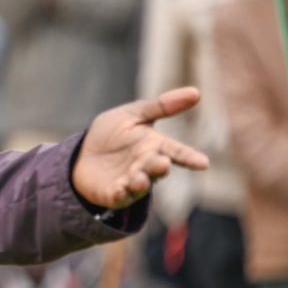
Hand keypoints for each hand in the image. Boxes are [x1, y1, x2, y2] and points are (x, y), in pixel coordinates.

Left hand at [72, 87, 207, 209]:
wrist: (84, 153)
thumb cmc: (113, 134)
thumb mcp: (134, 114)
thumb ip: (161, 106)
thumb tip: (197, 92)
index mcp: (155, 146)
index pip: (176, 151)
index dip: (189, 157)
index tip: (203, 163)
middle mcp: (147, 166)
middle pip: (157, 168)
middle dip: (159, 167)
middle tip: (163, 163)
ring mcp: (132, 182)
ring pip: (140, 184)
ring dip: (141, 181)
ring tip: (139, 178)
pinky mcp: (114, 194)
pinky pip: (119, 196)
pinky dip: (119, 194)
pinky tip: (118, 190)